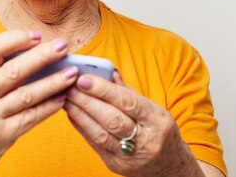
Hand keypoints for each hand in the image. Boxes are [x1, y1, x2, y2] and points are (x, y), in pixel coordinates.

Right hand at [0, 30, 78, 176]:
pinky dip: (49, 106)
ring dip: (53, 82)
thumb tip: (20, 50)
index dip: (14, 39)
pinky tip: (62, 97)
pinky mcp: (1, 136)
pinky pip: (31, 117)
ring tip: (71, 72)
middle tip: (63, 46)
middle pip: (14, 71)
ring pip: (27, 95)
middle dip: (42, 56)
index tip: (35, 35)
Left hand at [64, 71, 203, 176]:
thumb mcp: (152, 108)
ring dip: (79, 113)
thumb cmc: (157, 130)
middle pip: (112, 119)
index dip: (104, 90)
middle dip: (87, 101)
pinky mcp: (116, 166)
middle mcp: (146, 141)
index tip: (83, 78)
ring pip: (100, 134)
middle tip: (68, 85)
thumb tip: (107, 70)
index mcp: (157, 121)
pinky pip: (94, 143)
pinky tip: (72, 113)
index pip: (128, 102)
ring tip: (66, 97)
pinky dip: (81, 126)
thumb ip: (128, 91)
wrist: (168, 166)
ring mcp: (130, 157)